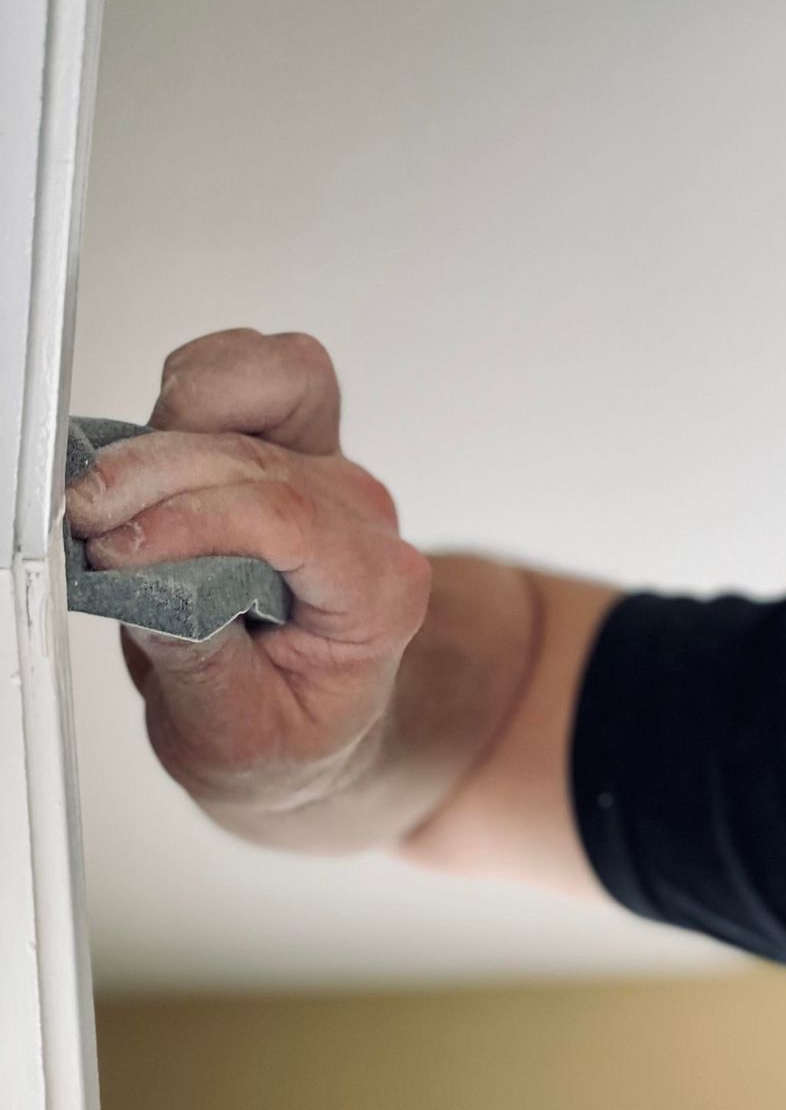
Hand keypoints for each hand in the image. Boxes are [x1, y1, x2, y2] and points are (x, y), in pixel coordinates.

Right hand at [64, 329, 430, 819]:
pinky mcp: (291, 441)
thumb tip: (143, 585)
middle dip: (154, 478)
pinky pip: (254, 369)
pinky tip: (151, 456)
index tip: (115, 552)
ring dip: (177, 422)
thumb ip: (198, 664)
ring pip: (271, 381)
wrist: (314, 729)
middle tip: (85, 528)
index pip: (287, 518)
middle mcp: (362, 520)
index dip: (188, 521)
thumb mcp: (237, 740)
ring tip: (118, 499)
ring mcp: (329, 471)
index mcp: (376, 596)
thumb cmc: (288, 733)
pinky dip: (192, 389)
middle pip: (256, 453)